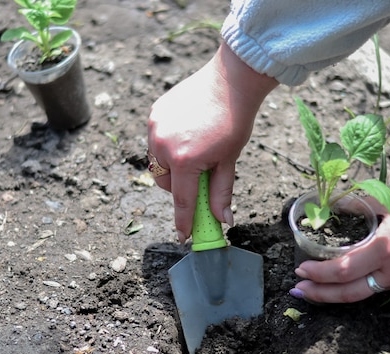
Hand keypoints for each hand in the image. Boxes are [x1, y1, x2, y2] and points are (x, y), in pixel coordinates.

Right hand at [147, 43, 277, 242]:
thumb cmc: (234, 121)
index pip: (182, 201)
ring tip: (193, 154)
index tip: (183, 236)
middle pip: (164, 183)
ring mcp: (156, 128)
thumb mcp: (229, 161)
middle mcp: (164, 145)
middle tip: (197, 181)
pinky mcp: (154, 114)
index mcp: (185, 160)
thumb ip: (221, 192)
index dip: (183, 221)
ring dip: (171, 167)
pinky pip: (155, 141)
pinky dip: (167, 147)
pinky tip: (186, 136)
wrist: (231, 81)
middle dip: (179, 188)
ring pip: (157, 162)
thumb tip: (223, 220)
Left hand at [291, 182, 389, 302]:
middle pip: (348, 293)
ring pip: (361, 294)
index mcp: (384, 250)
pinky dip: (354, 287)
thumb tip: (331, 206)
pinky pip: (375, 288)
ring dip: (334, 294)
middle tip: (297, 290)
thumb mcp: (389, 198)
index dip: (317, 273)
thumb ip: (358, 204)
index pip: (341, 270)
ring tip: (314, 290)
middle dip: (319, 294)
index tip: (300, 269)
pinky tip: (342, 282)